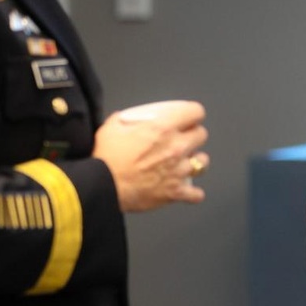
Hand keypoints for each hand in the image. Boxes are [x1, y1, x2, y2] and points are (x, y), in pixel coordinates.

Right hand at [94, 100, 208, 211]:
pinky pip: (196, 194)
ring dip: (195, 161)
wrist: (103, 187)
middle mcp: (176, 146)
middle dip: (193, 136)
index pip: (195, 111)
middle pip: (202, 135)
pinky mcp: (176, 192)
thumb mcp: (113, 126)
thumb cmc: (106, 158)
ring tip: (184, 163)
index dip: (192, 114)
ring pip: (203, 162)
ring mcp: (179, 171)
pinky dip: (192, 193)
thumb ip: (127, 119)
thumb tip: (128, 118)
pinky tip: (185, 189)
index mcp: (163, 127)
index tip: (188, 117)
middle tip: (182, 140)